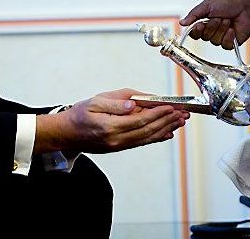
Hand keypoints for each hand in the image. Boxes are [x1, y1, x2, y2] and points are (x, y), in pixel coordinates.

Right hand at [46, 88, 188, 154]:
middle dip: (167, 121)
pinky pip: (142, 142)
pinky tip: (166, 133)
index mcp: (110, 126)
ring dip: (166, 129)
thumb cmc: (79, 115)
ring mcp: (119, 145)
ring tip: (179, 122)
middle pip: (148, 130)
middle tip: (182, 114)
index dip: (158, 113)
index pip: (140, 120)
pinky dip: (156, 137)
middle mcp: (116, 139)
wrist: (67, 134)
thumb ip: (116, 103)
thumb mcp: (94, 102)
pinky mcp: (120, 147)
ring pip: (147, 138)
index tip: (171, 106)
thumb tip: (134, 104)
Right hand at [179, 0, 249, 48]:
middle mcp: (211, 31)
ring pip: (214, 41)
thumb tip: (181, 23)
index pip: (194, 33)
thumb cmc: (228, 4)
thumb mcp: (208, 5)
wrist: (246, 9)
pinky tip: (232, 29)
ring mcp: (220, 38)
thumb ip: (194, 14)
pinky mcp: (230, 43)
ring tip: (228, 21)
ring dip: (221, 29)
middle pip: (204, 37)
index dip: (196, 31)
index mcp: (204, 22)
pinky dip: (228, 37)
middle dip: (212, 27)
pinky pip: (224, 45)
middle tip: (219, 18)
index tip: (199, 25)